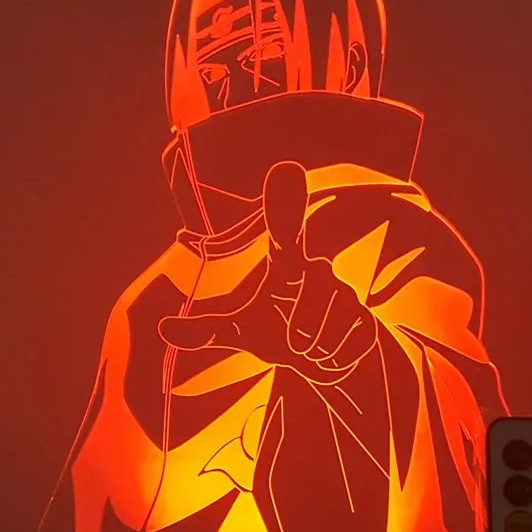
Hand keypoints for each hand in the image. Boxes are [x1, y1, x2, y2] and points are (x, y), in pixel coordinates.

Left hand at [157, 161, 376, 383]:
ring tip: (312, 348)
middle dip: (299, 334)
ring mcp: (346, 294)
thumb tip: (163, 327)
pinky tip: (333, 354)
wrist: (324, 363)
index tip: (286, 168)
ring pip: (327, 331)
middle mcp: (318, 271)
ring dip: (315, 350)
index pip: (285, 230)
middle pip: (308, 305)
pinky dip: (334, 361)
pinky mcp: (367, 321)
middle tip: (295, 343)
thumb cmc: (278, 335)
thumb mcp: (238, 333)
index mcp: (287, 266)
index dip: (284, 203)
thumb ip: (203, 330)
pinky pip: (347, 347)